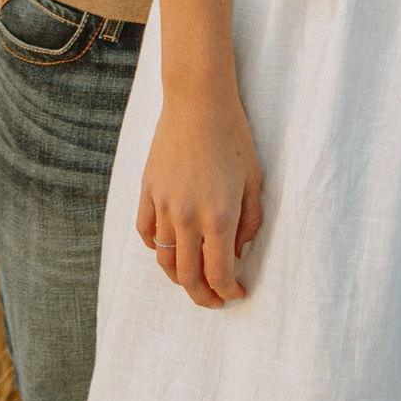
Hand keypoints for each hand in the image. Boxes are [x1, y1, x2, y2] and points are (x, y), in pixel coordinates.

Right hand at [135, 92, 263, 308]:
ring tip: (192, 280)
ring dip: (178, 278)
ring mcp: (163, 205)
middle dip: (203, 296)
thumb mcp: (254, 179)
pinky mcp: (147, 191)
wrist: (199, 101)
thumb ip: (249, 221)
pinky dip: (156, 247)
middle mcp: (188, 217)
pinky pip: (147, 232)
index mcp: (219, 216)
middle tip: (215, 300)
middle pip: (188, 276)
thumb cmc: (233, 136)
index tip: (237, 294)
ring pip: (164, 260)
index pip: (220, 273)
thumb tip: (239, 250)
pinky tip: (170, 247)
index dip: (229, 291)